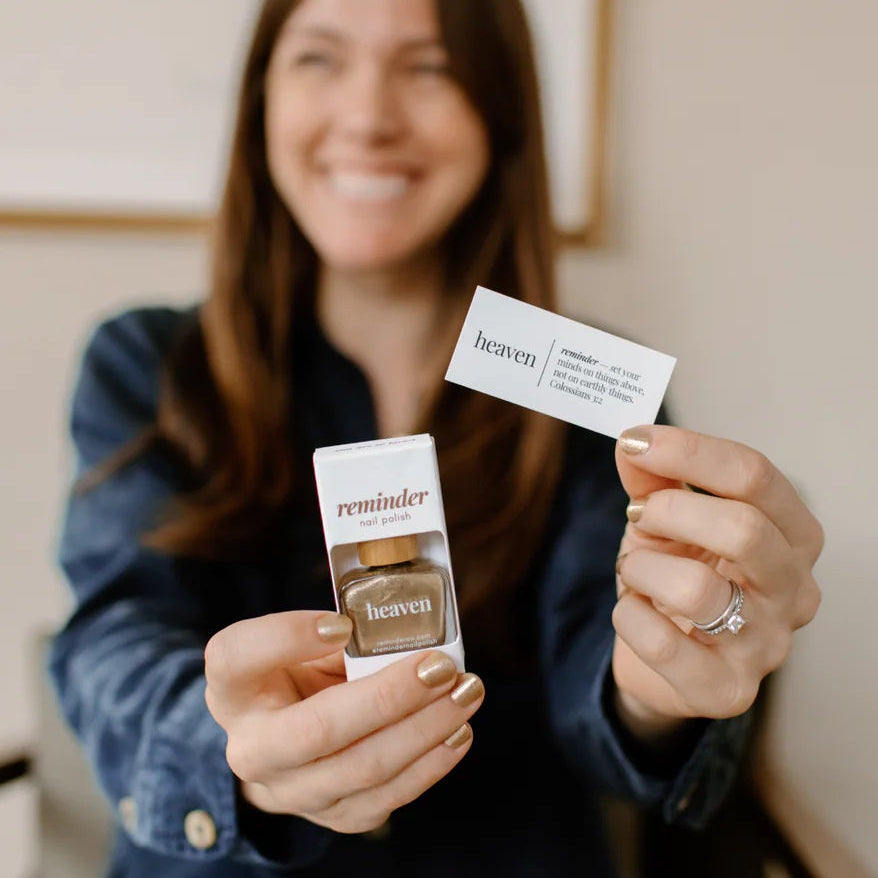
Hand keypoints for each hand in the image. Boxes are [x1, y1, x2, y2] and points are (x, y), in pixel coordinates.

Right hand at [204, 611, 483, 832]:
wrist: (284, 742)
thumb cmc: (298, 674)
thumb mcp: (303, 642)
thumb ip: (339, 632)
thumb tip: (404, 625)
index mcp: (232, 686)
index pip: (239, 656)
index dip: (288, 636)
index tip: (343, 621)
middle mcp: (251, 747)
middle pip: (317, 730)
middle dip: (388, 697)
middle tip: (439, 666)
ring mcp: (290, 791)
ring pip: (362, 769)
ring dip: (425, 730)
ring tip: (464, 693)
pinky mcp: (332, 815)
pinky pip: (385, 798)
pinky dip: (429, 765)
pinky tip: (457, 733)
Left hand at [610, 426, 822, 739]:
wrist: (662, 661)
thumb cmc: (675, 579)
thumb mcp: (664, 521)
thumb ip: (654, 480)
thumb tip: (635, 444)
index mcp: (792, 534)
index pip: (755, 475)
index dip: (689, 450)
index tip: (635, 440)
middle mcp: (795, 589)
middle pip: (744, 528)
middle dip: (671, 511)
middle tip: (639, 516)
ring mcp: (768, 645)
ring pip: (697, 588)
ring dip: (643, 567)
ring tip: (635, 571)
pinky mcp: (728, 690)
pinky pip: (663, 643)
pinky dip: (629, 615)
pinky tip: (633, 610)